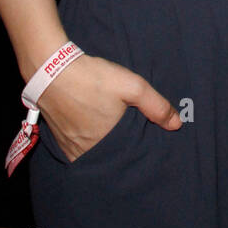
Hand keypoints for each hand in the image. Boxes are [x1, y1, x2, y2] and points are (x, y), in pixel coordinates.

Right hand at [36, 53, 181, 163]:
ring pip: (95, 154)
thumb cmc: (92, 78)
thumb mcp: (131, 86)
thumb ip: (156, 105)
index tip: (144, 140)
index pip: (129, 158)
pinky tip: (94, 127)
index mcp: (106, 145)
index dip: (138, 150)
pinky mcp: (60, 142)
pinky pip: (80, 149)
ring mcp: (71, 149)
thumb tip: (176, 124)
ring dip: (105, 145)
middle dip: (122, 149)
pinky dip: (89, 142)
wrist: (51, 69)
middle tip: (129, 133)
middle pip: (111, 157)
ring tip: (112, 129)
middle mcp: (87, 153)